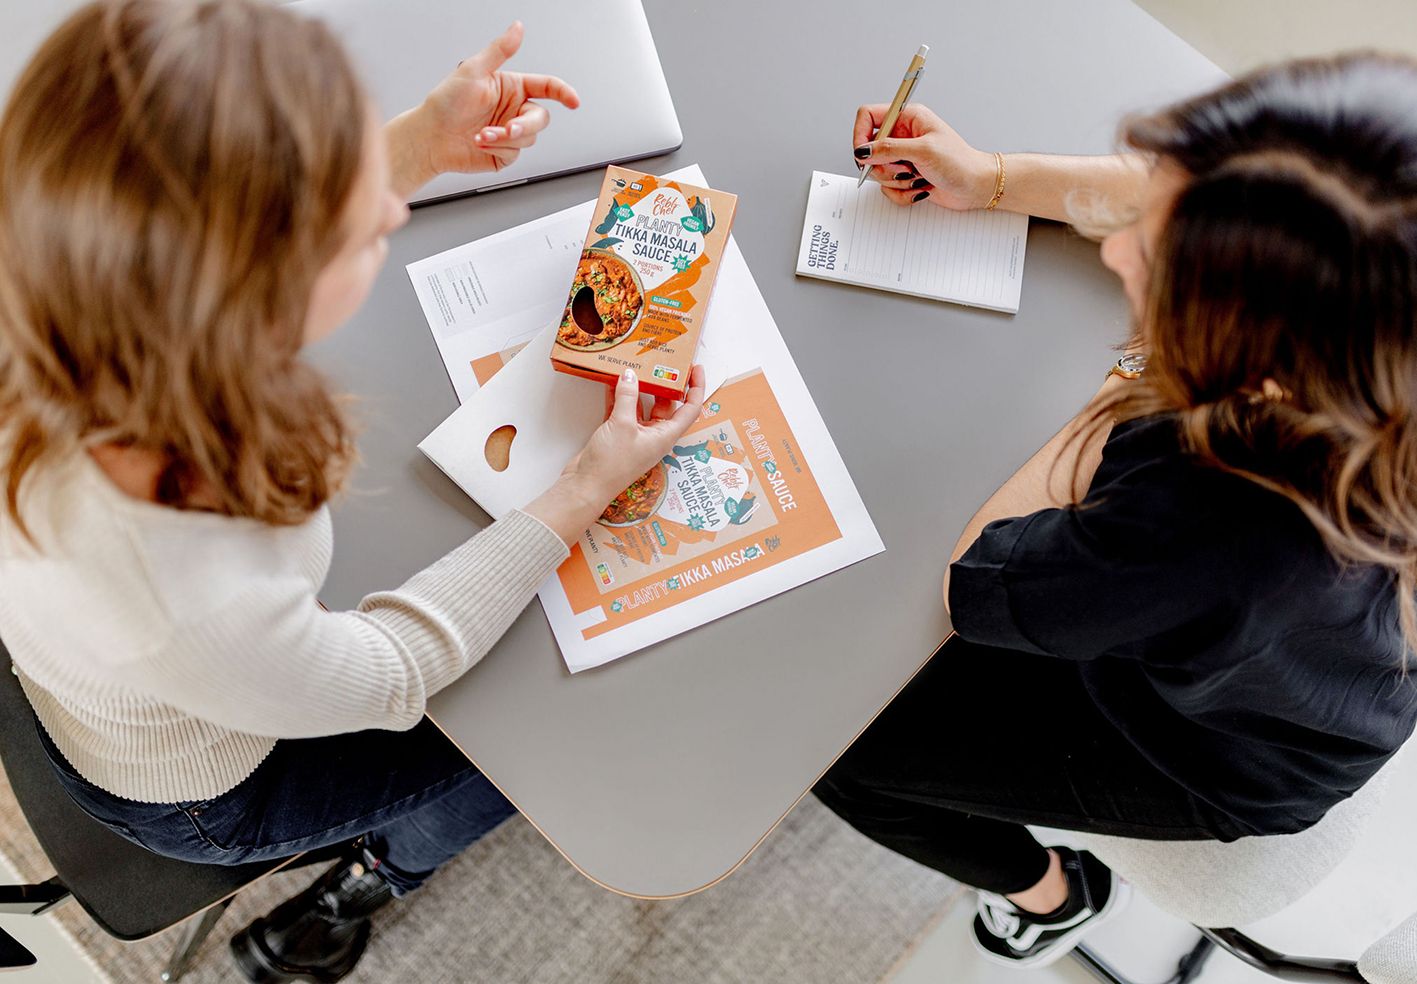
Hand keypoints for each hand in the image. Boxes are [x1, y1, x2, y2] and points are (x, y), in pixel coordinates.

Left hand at [386, 22, 579, 195]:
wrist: (429, 137)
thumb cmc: (445, 102)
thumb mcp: (473, 70)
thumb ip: (500, 50)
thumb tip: (517, 28)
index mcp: (511, 87)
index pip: (546, 87)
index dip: (563, 93)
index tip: (573, 101)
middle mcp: (513, 110)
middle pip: (540, 118)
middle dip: (526, 125)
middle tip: (510, 128)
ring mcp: (509, 132)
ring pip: (529, 138)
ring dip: (505, 137)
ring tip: (482, 134)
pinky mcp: (503, 152)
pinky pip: (515, 153)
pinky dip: (498, 148)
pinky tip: (480, 142)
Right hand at [524, 366, 706, 545]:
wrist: (586, 485)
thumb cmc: (611, 465)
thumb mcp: (622, 425)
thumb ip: (627, 397)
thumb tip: (630, 374)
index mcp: (665, 436)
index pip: (690, 409)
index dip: (696, 388)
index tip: (695, 368)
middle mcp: (654, 435)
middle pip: (666, 404)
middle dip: (665, 383)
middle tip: (663, 361)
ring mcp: (635, 434)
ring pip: (642, 404)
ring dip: (639, 387)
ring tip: (638, 364)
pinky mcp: (617, 433)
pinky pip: (622, 409)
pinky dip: (619, 395)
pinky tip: (613, 379)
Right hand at [852, 103, 998, 209]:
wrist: (976, 186)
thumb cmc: (960, 162)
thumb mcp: (923, 150)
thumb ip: (889, 149)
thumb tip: (863, 151)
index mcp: (908, 118)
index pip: (868, 116)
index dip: (860, 135)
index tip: (865, 154)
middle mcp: (903, 136)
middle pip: (870, 151)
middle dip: (885, 167)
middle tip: (905, 169)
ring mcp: (903, 157)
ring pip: (878, 172)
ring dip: (897, 182)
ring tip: (918, 178)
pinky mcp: (905, 176)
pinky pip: (888, 189)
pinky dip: (903, 193)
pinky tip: (920, 187)